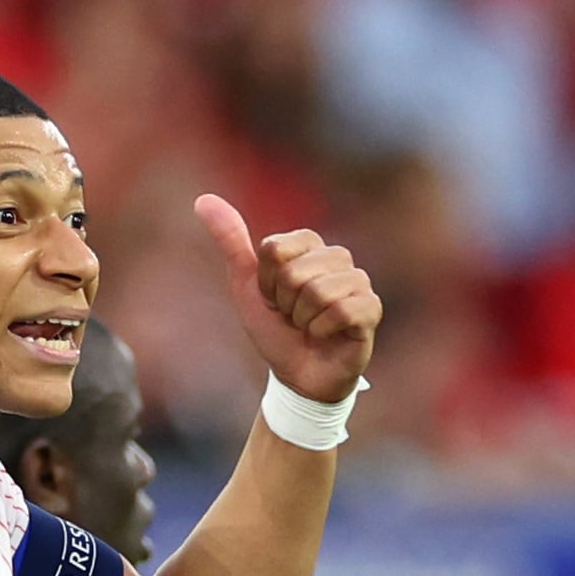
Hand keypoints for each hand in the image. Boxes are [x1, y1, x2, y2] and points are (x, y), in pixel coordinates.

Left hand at [195, 194, 380, 402]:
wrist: (298, 375)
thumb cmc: (275, 329)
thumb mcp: (247, 286)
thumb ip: (231, 242)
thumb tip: (203, 200)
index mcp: (308, 244)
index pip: (274, 250)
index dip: (266, 282)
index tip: (274, 299)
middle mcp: (337, 256)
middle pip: (294, 272)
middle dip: (284, 303)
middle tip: (292, 317)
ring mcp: (358, 281)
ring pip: (318, 292)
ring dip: (303, 320)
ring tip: (309, 327)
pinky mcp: (371, 308)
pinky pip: (341, 311)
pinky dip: (322, 331)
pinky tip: (327, 336)